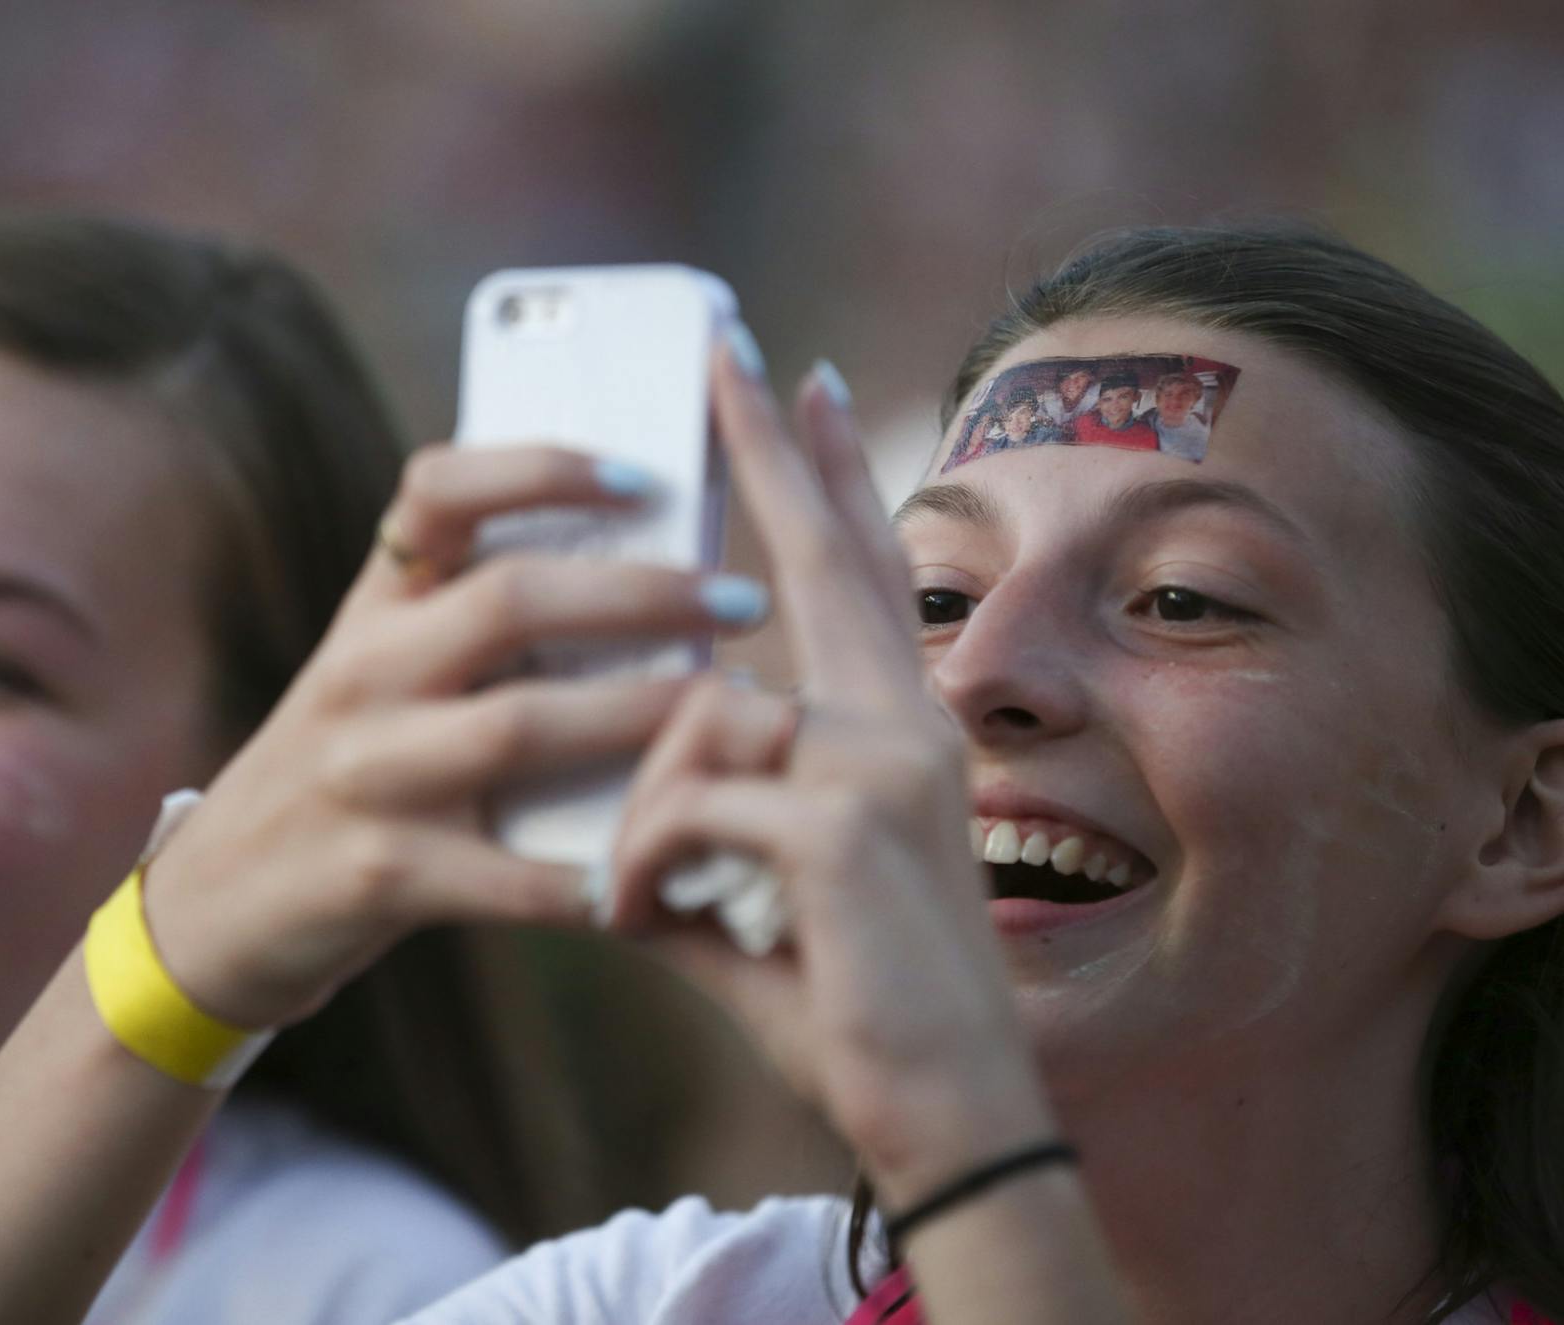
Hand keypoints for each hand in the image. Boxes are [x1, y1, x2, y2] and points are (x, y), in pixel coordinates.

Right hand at [138, 442, 766, 1032]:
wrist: (219, 905)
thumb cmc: (350, 771)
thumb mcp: (384, 672)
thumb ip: (476, 622)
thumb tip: (647, 567)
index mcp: (376, 607)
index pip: (439, 490)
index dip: (542, 468)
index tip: (642, 478)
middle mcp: (363, 672)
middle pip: (511, 600)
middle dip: (642, 594)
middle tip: (743, 602)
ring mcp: (367, 772)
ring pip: (519, 726)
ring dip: (641, 716)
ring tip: (733, 715)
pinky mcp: (378, 873)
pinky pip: (508, 873)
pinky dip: (595, 875)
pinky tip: (668, 872)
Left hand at [611, 353, 1055, 1199]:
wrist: (945, 1116)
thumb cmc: (857, 1012)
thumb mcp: (764, 896)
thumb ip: (701, 825)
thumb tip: (618, 801)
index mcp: (896, 732)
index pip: (856, 576)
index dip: (825, 476)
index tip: (798, 386)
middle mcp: (906, 724)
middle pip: (822, 560)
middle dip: (764, 447)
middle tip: (729, 344)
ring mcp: (883, 764)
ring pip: (694, 720)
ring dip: (638, 820)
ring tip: (641, 901)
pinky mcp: (841, 822)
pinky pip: (677, 800)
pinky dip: (633, 870)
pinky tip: (643, 924)